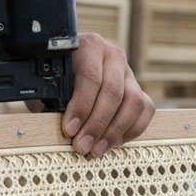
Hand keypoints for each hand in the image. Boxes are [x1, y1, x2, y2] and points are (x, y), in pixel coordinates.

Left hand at [62, 33, 154, 157]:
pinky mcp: (139, 88)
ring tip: (97, 149)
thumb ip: (53, 97)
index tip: (69, 130)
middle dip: (97, 124)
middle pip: (113, 92)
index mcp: (89, 46)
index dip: (81, 107)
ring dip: (115, 131)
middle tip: (83, 146)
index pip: (90, 78)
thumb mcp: (50, 81)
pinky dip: (132, 129)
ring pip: (133, 102)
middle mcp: (113, 55)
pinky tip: (113, 142)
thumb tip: (59, 124)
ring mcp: (129, 72)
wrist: (71, 66)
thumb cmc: (57, 75)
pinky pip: (145, 110)